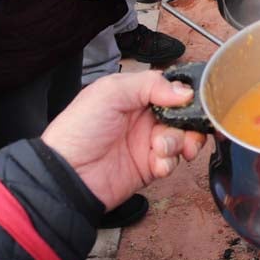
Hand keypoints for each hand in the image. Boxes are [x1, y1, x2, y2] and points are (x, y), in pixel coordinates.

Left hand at [42, 71, 207, 209]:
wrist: (68, 175)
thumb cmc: (78, 130)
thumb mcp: (110, 92)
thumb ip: (149, 84)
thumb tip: (185, 92)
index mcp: (135, 95)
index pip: (172, 88)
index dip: (186, 93)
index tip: (192, 100)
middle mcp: (144, 117)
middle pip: (184, 114)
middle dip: (191, 121)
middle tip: (187, 127)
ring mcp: (148, 142)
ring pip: (183, 137)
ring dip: (180, 142)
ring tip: (163, 148)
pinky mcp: (149, 166)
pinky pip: (173, 162)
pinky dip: (169, 162)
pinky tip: (155, 162)